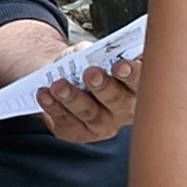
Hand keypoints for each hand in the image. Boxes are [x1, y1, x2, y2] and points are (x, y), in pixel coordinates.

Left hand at [0, 13, 133, 149]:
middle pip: (118, 101)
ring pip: (90, 114)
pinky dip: (54, 107)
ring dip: (74, 98)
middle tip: (90, 74)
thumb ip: (97, 53)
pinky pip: (67, 122)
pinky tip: (45, 94)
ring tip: (59, 85)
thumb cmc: (85, 63)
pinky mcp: (79, 133)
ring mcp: (102, 125)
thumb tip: (93, 54)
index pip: (141, 82)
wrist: (61, 76)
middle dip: (103, 87)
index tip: (120, 65)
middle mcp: (123, 110)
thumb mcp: (92, 52)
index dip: (133, 75)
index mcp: (135, 87)